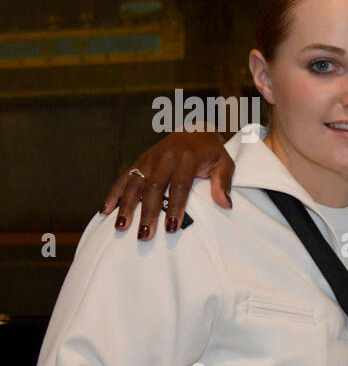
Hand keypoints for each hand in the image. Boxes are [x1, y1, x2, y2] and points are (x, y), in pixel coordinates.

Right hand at [101, 128, 234, 239]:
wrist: (194, 129)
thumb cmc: (211, 151)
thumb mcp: (224, 163)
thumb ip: (223, 182)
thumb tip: (225, 205)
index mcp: (186, 158)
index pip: (179, 186)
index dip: (174, 208)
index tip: (171, 228)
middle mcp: (164, 158)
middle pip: (153, 188)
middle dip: (147, 213)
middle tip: (144, 236)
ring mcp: (148, 159)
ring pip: (134, 184)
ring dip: (126, 206)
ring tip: (121, 227)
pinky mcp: (139, 161)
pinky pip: (123, 178)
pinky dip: (113, 194)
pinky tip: (105, 210)